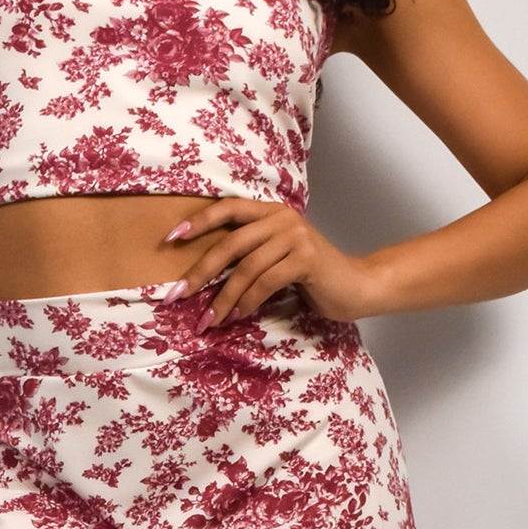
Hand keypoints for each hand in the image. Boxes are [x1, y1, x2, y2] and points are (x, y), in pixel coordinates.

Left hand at [163, 198, 384, 325]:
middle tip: (177, 295)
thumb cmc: (312, 276)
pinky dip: (248, 302)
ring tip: (209, 320)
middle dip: (200, 271)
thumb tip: (204, 275)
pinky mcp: (305, 258)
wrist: (357, 286)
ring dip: (223, 298)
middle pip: (230, 242)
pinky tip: (237, 316)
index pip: (228, 208)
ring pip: (246, 268)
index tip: (171, 239)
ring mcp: (295, 236)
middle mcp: (282, 218)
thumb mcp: (278, 257)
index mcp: (271, 212)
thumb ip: (250, 254)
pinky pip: (266, 282)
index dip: (199, 220)